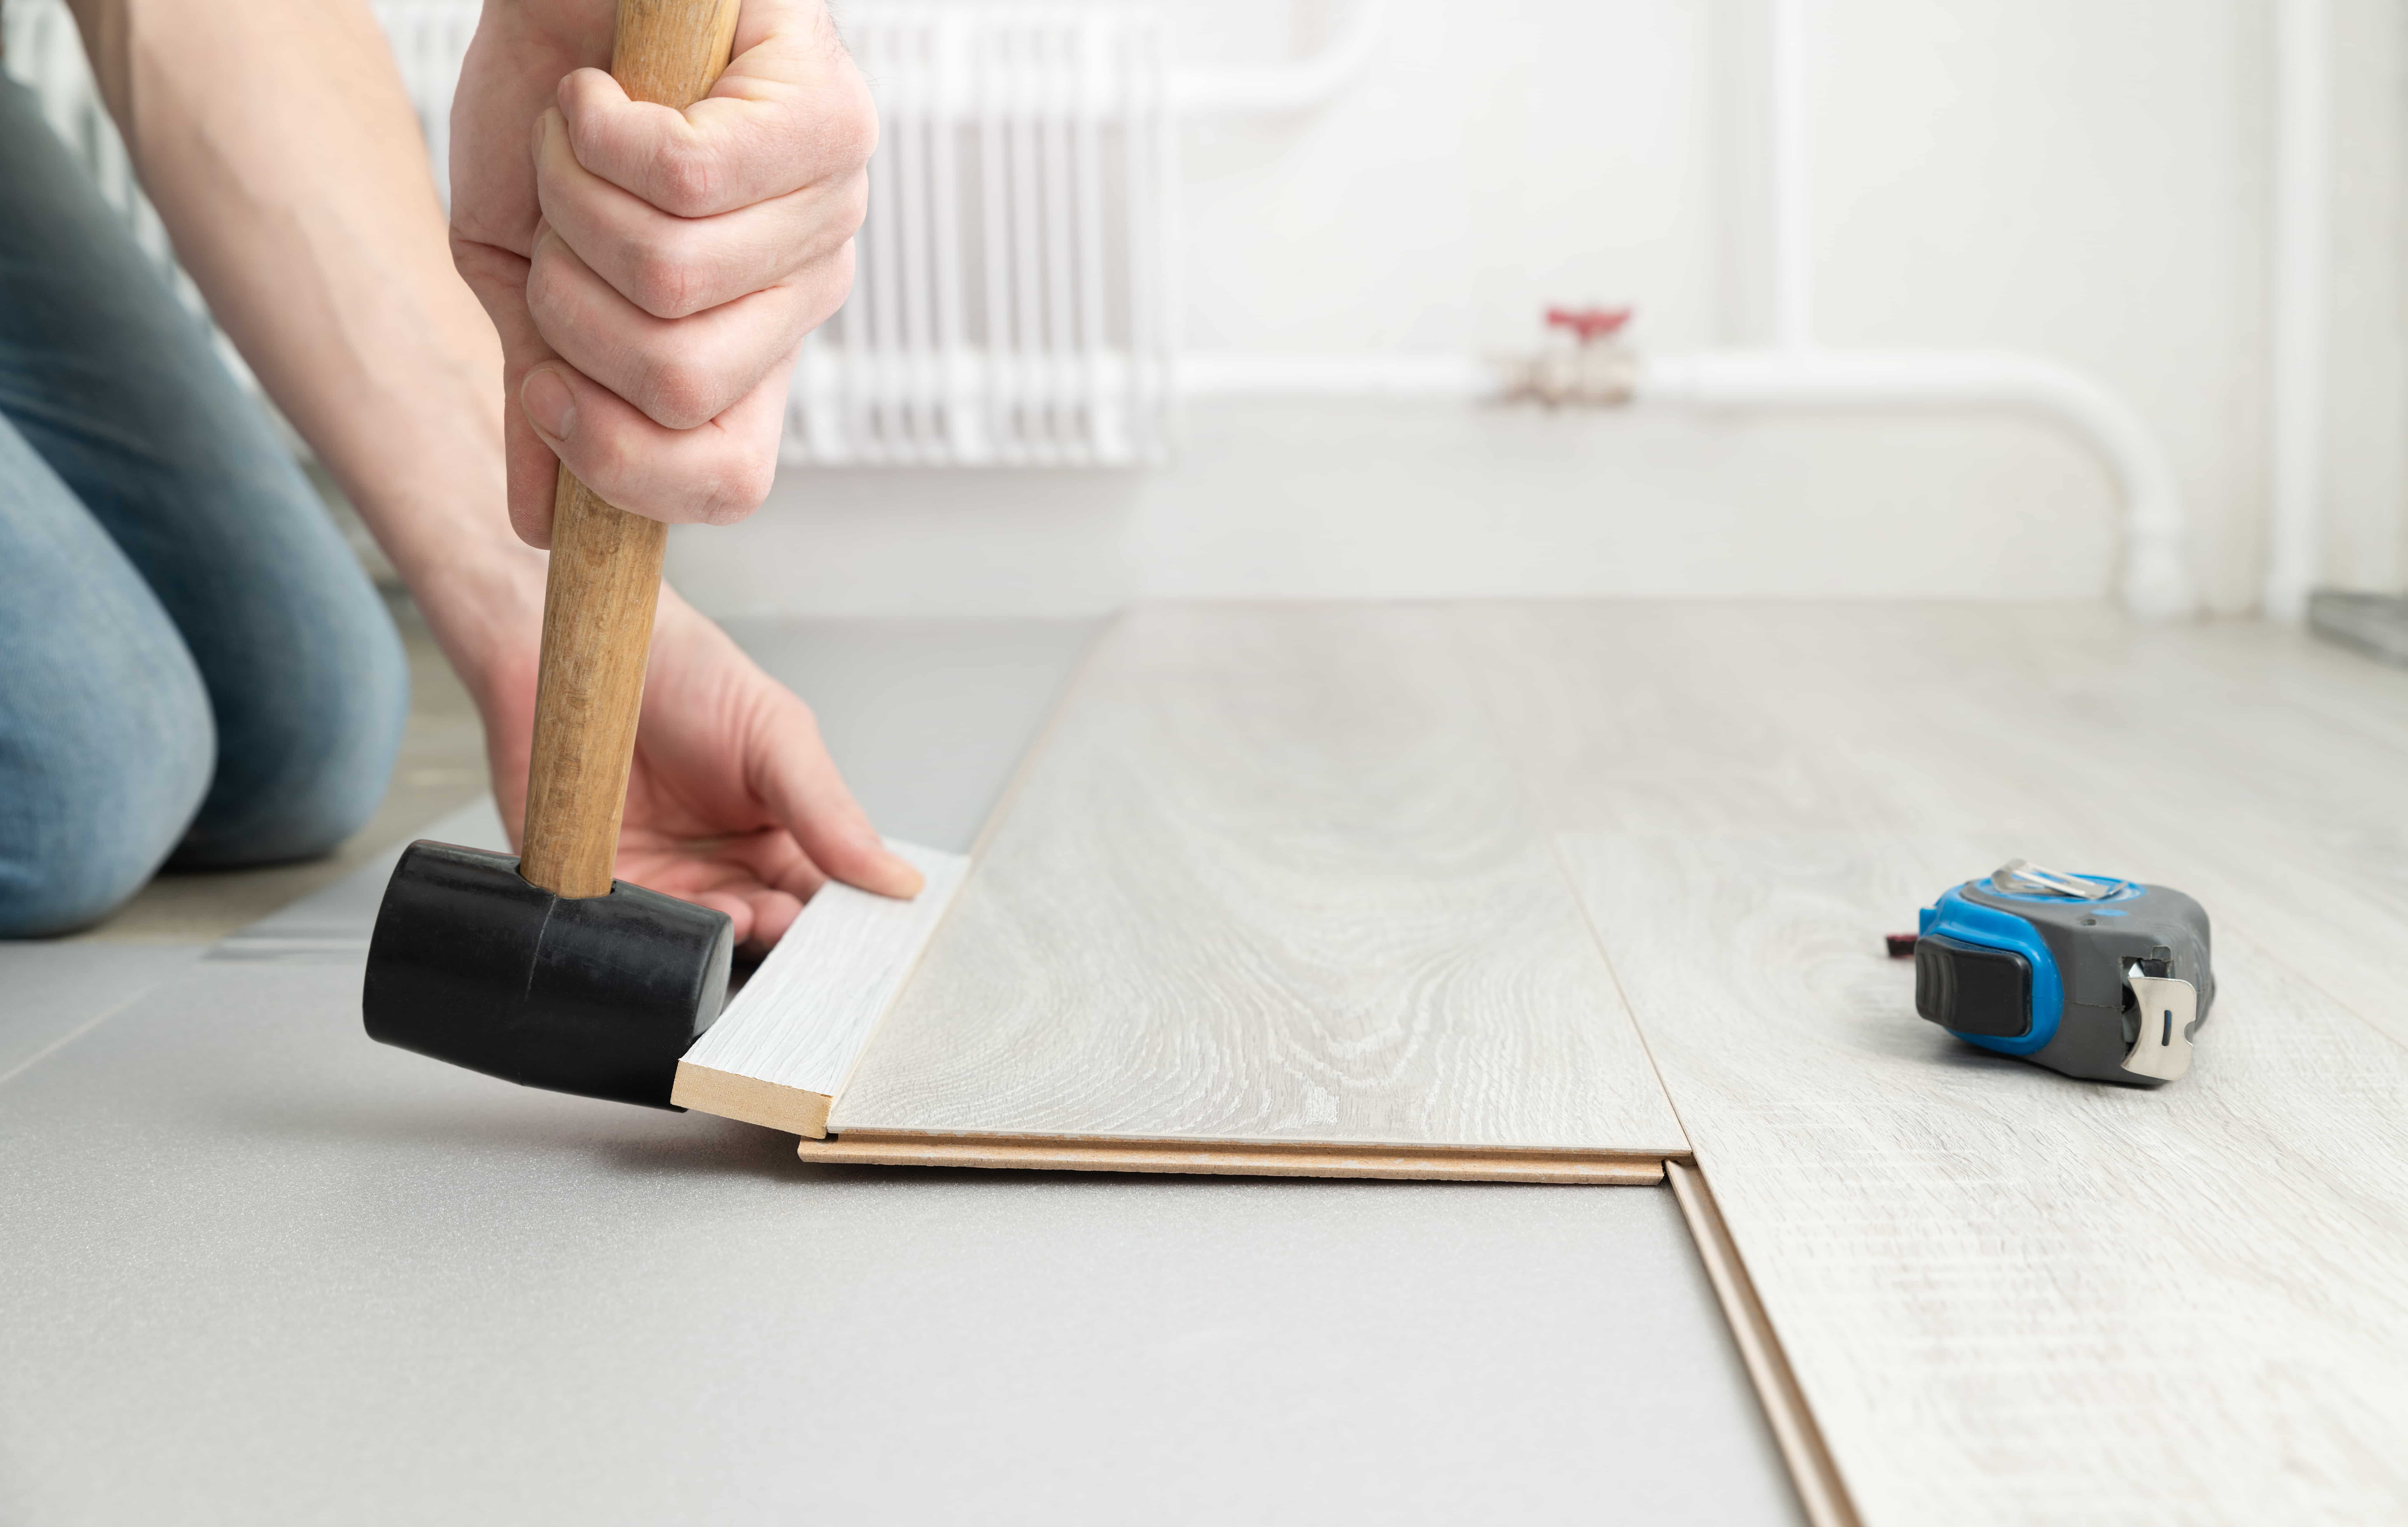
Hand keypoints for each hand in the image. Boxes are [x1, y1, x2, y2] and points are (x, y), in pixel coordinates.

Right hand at [448, 0, 873, 544]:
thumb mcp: (523, 269)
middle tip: (562, 219)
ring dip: (575, 201)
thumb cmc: (555, 114)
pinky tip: (601, 92)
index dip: (618, 462)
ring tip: (582, 138)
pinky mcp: (829, 117)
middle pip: (678, 381)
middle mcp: (807, 289)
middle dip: (569, 303)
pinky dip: (596, 128)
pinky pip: (689, 178)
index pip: (730, 479)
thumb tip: (536, 522)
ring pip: (672, 277)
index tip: (546, 385)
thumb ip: (541, 391)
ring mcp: (833, 207)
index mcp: (747, 347)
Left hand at [479, 593, 924, 945]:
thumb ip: (832, 814)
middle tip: (785, 924)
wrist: (587, 640)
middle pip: (760, 928)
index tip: (845, 932)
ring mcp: (654, 875)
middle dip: (777, 937)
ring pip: (696, 940)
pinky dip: (649, 937)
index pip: (816, 896)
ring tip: (735, 916)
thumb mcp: (777, 735)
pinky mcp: (591, 881)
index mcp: (771, 832)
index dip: (833, 922)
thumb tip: (899, 878)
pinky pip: (624, 929)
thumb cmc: (682, 669)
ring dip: (719, 941)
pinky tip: (672, 919)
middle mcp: (714, 862)